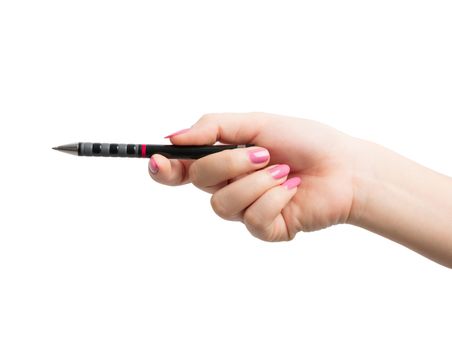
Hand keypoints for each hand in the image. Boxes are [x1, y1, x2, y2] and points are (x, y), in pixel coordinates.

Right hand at [148, 112, 358, 240]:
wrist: (344, 167)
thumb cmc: (304, 141)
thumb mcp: (257, 123)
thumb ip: (214, 128)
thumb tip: (173, 137)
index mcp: (224, 161)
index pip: (182, 169)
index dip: (163, 167)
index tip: (154, 160)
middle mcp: (230, 186)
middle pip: (201, 179)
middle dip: (229, 163)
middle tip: (262, 153)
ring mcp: (246, 210)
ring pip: (223, 204)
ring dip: (256, 182)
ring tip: (283, 171)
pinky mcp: (265, 229)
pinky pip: (253, 219)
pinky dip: (274, 199)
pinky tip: (291, 189)